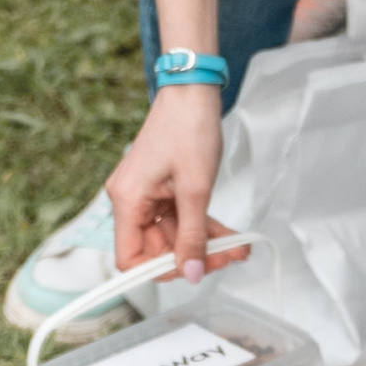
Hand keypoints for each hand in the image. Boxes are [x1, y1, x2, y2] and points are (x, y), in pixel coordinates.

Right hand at [104, 86, 240, 281]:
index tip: (194, 270)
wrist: (192, 91)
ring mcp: (146, 193)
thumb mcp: (195, 190)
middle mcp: (130, 198)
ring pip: (173, 234)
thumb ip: (193, 237)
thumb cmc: (189, 129)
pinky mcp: (160, 187)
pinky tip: (229, 232)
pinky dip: (202, 225)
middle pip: (156, 248)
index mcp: (127, 199)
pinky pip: (178, 216)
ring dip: (205, 241)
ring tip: (239, 245)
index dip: (160, 271)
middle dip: (194, 255)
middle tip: (230, 254)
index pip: (129, 257)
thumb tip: (192, 274)